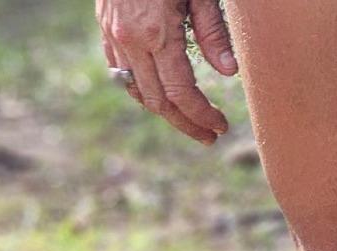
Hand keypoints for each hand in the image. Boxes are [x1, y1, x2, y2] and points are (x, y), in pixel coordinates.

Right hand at [96, 0, 237, 144]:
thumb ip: (213, 31)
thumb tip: (230, 73)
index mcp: (155, 34)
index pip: (181, 94)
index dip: (202, 116)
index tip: (220, 127)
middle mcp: (130, 41)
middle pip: (159, 103)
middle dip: (186, 124)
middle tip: (209, 136)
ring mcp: (113, 36)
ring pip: (138, 91)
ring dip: (165, 111)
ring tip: (190, 119)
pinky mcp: (106, 29)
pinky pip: (122, 73)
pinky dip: (143, 90)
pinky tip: (163, 95)